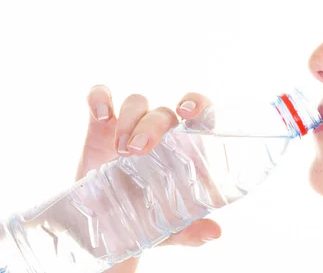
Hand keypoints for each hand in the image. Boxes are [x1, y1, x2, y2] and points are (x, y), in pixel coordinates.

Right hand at [76, 85, 221, 272]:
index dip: (198, 103)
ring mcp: (132, 126)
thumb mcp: (171, 227)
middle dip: (151, 126)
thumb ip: (192, 230)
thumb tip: (214, 233)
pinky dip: (98, 98)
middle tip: (137, 150)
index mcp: (185, 147)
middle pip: (163, 112)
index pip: (200, 112)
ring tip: (119, 150)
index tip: (188, 112)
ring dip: (128, 120)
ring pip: (136, 103)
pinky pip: (101, 98)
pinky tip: (99, 115)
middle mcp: (162, 132)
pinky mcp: (102, 127)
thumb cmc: (150, 217)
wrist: (109, 226)